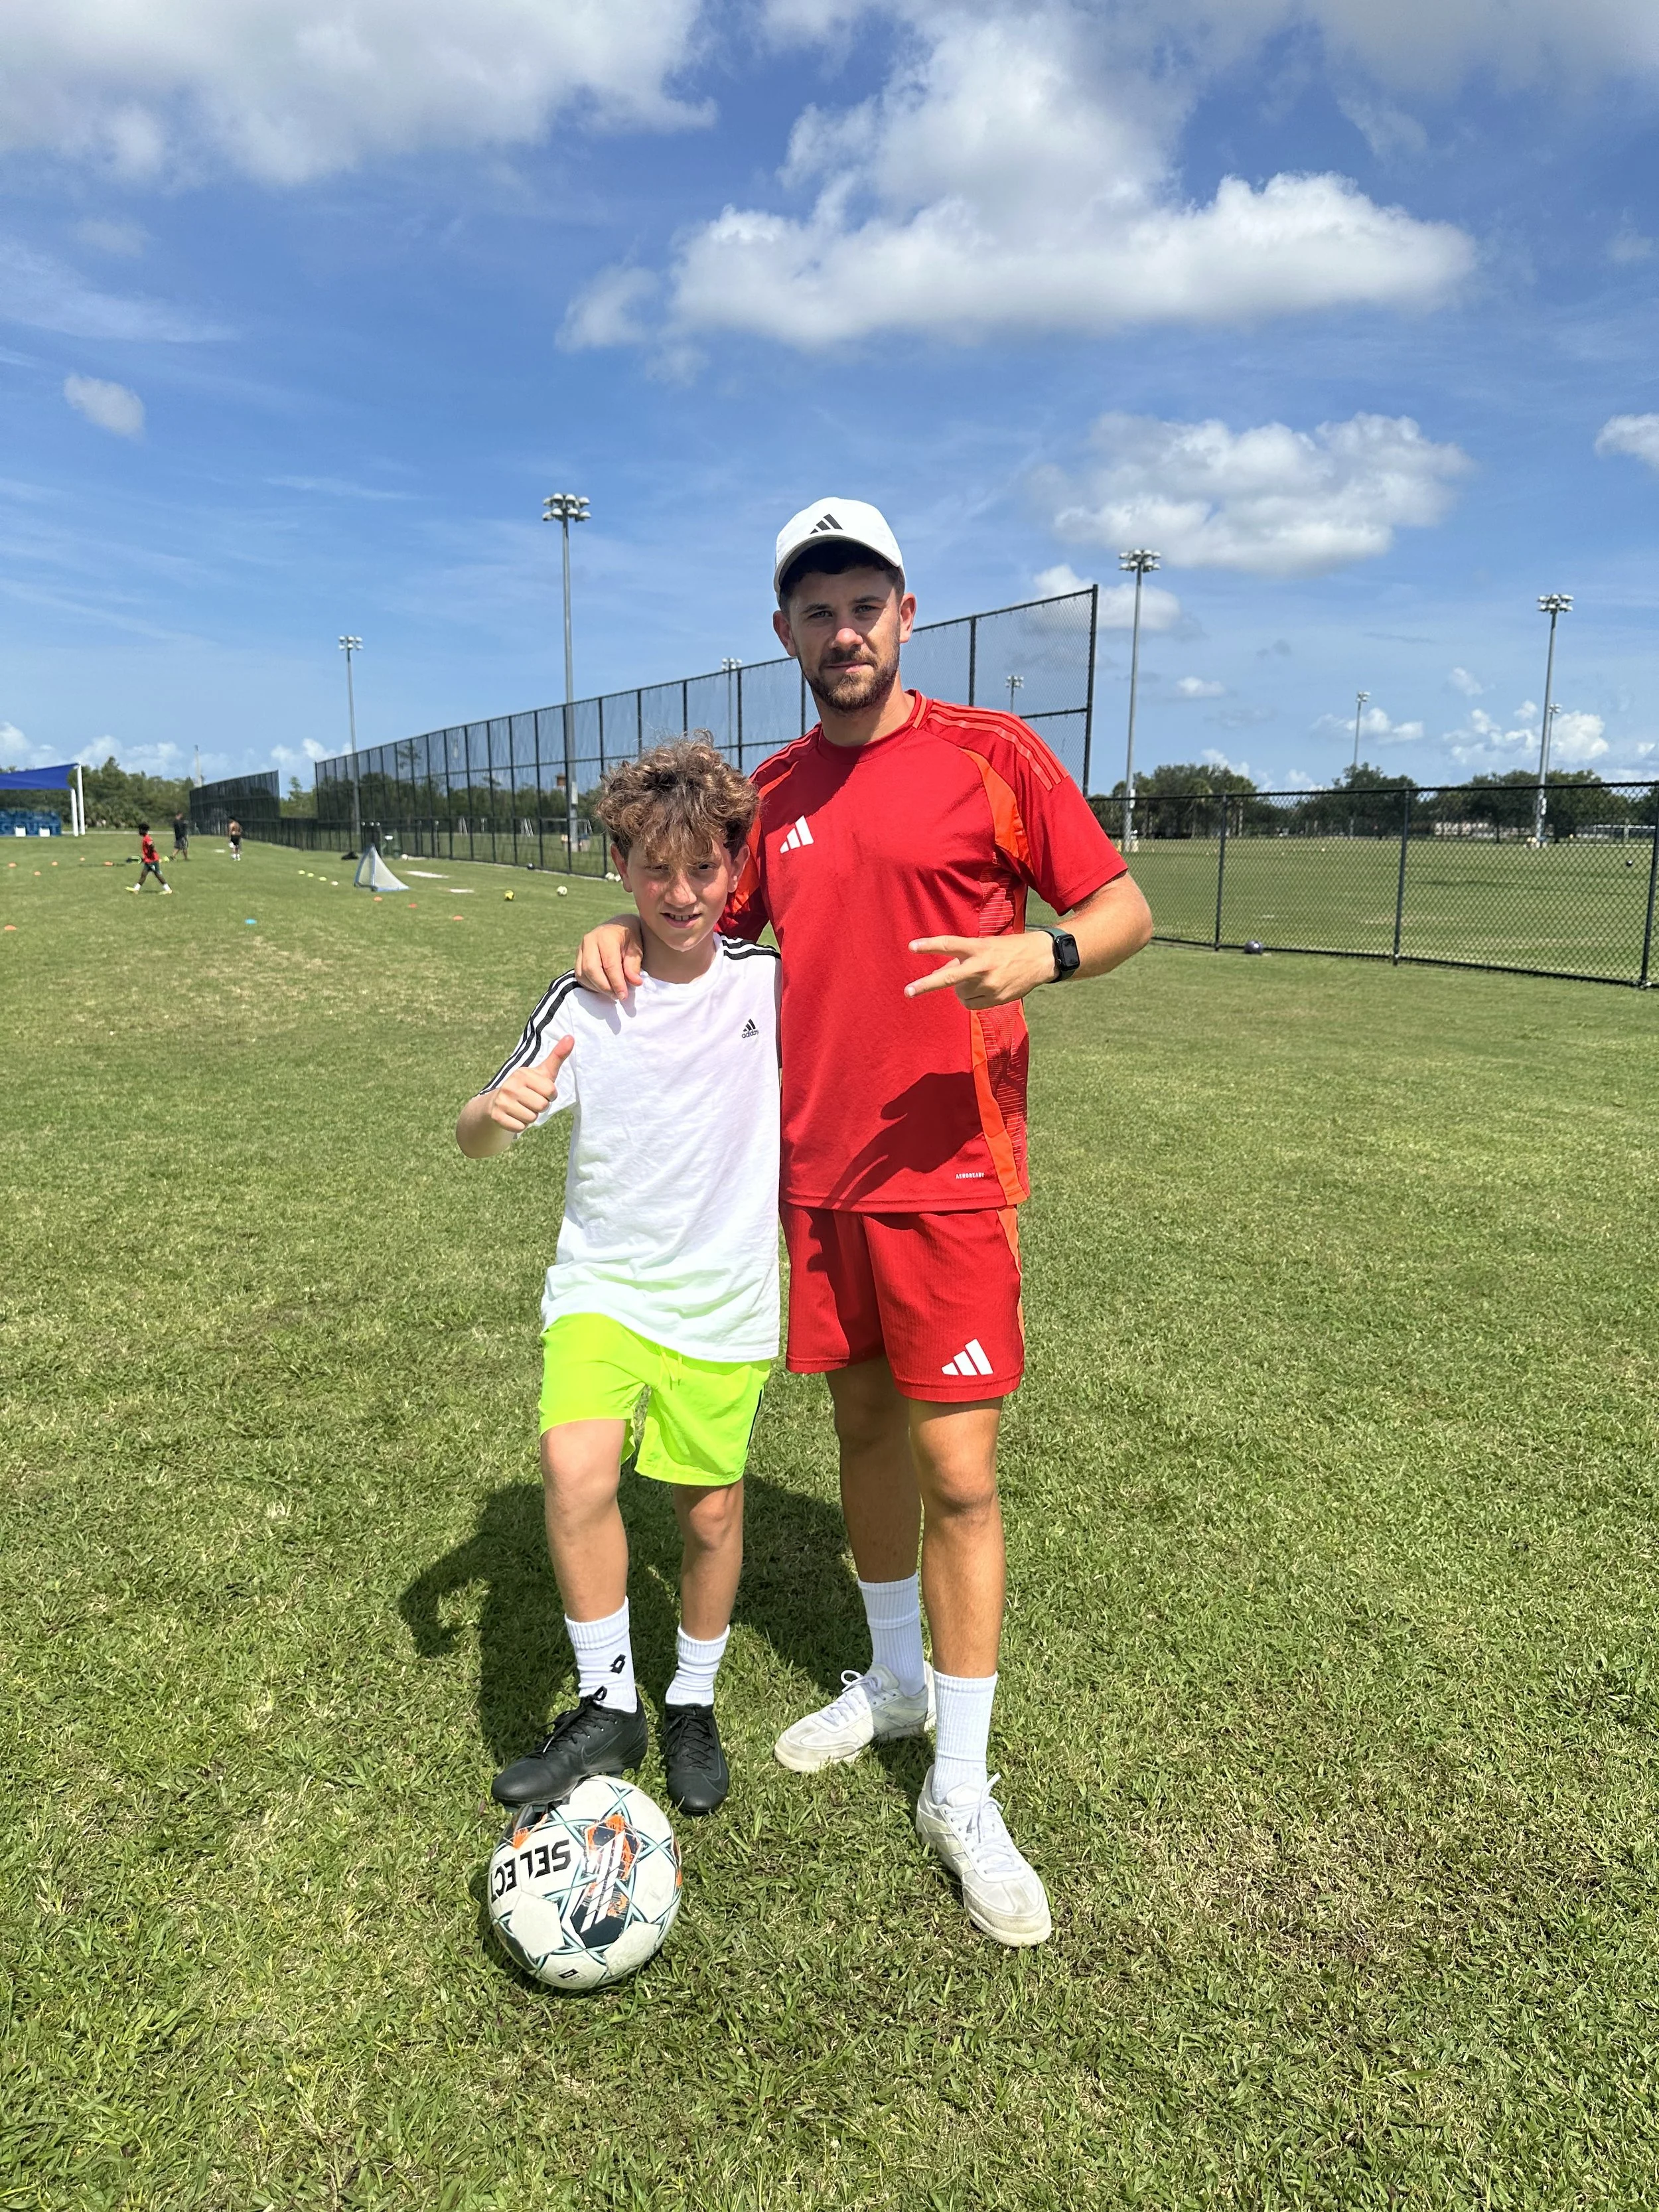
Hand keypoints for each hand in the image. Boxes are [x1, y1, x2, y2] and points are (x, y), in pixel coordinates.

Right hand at [484, 1036, 572, 1132]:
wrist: (496, 1103)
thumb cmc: (526, 1087)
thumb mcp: (542, 1072)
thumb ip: (557, 1056)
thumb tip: (571, 1037)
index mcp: (522, 1074)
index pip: (551, 1091)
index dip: (550, 1095)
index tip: (540, 1091)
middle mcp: (510, 1085)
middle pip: (542, 1106)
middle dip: (540, 1107)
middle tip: (530, 1101)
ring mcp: (502, 1101)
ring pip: (532, 1118)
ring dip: (530, 1117)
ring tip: (521, 1108)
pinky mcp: (497, 1116)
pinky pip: (520, 1127)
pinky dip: (520, 1125)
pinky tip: (514, 1116)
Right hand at [576, 916, 643, 997]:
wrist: (618, 926)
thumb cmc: (630, 937)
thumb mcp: (637, 948)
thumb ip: (634, 965)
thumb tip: (635, 983)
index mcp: (606, 936)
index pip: (609, 964)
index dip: (616, 983)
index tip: (624, 996)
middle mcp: (590, 941)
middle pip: (591, 970)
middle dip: (605, 987)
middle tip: (618, 996)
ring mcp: (581, 948)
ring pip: (583, 974)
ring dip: (598, 988)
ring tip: (613, 992)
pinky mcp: (578, 956)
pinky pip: (580, 975)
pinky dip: (591, 985)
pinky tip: (604, 987)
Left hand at [904, 931, 1054, 1007]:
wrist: (1040, 959)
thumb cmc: (1008, 949)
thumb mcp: (985, 945)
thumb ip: (961, 958)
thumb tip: (938, 974)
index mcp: (979, 947)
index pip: (949, 944)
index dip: (929, 945)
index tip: (912, 947)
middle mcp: (982, 966)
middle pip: (948, 978)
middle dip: (925, 985)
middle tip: (908, 992)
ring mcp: (989, 985)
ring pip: (959, 993)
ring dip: (960, 987)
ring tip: (976, 978)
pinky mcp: (996, 998)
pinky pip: (971, 1004)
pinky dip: (970, 998)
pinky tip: (981, 989)